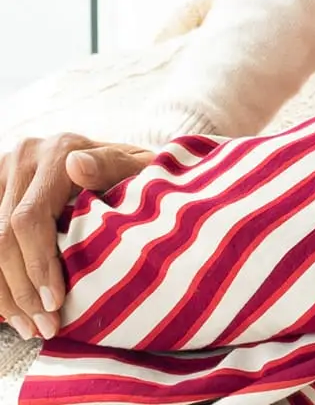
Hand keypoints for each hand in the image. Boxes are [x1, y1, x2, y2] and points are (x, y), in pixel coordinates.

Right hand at [0, 134, 151, 338]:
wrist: (122, 162)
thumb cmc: (139, 174)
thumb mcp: (139, 168)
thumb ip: (113, 166)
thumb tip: (77, 165)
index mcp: (59, 150)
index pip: (31, 218)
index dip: (38, 265)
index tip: (55, 303)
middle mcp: (23, 157)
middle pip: (2, 236)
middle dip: (21, 288)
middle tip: (43, 326)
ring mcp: (4, 173)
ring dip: (3, 292)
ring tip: (26, 326)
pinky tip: (9, 309)